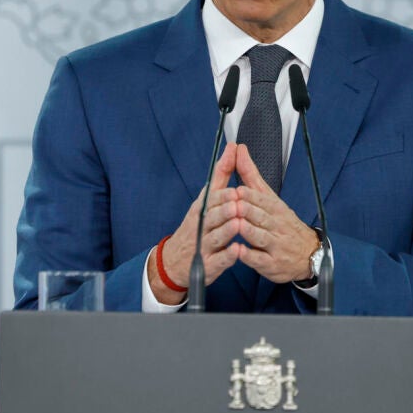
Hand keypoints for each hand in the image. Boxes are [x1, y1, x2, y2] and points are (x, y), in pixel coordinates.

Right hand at [146, 143, 243, 304]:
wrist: (174, 262)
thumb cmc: (197, 226)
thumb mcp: (206, 199)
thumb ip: (221, 174)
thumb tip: (233, 147)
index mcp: (201, 208)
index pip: (210, 198)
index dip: (222, 194)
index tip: (234, 190)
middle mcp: (201, 225)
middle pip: (211, 216)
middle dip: (224, 209)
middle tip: (237, 204)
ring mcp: (204, 246)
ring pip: (215, 237)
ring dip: (226, 230)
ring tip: (237, 223)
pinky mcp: (208, 265)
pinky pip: (217, 261)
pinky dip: (227, 257)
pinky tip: (236, 252)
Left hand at [233, 143, 319, 283]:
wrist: (308, 253)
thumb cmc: (282, 222)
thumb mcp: (269, 197)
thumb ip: (251, 175)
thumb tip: (239, 149)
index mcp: (275, 208)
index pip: (262, 199)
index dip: (250, 196)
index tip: (237, 190)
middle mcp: (276, 225)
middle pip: (261, 216)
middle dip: (248, 211)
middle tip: (234, 206)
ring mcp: (275, 245)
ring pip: (260, 237)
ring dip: (248, 231)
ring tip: (236, 225)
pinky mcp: (271, 264)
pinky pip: (259, 259)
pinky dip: (249, 256)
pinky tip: (238, 251)